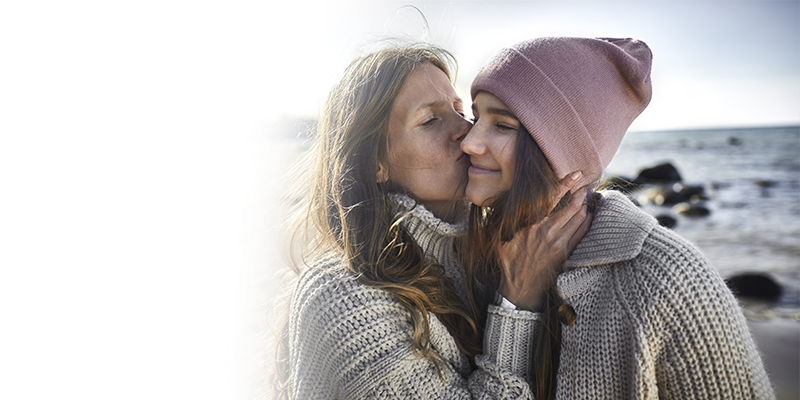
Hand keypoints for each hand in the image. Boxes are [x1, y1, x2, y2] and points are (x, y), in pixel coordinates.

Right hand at [497, 171, 592, 310]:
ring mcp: (560, 243)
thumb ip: (505, 218)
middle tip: (586, 184)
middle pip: (573, 206)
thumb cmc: (508, 261)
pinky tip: (587, 216)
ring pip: (581, 218)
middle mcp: (548, 232)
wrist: (521, 288)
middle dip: (582, 193)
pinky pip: (583, 232)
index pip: (553, 198)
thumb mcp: (500, 237)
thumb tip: (504, 199)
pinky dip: (588, 221)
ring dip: (586, 206)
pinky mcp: (567, 253)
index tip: (577, 173)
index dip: (566, 183)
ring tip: (587, 198)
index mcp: (531, 225)